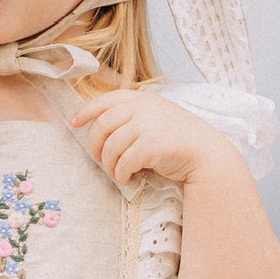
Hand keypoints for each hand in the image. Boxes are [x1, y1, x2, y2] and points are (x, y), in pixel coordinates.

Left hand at [71, 89, 234, 187]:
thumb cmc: (177, 139)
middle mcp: (143, 108)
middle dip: (95, 145)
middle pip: (103, 125)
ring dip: (110, 165)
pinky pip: (124, 162)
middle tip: (100, 159)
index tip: (74, 123)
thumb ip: (132, 117)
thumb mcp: (155, 118)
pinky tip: (129, 179)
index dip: (86, 111)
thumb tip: (101, 128)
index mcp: (142, 99)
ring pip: (111, 147)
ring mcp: (147, 125)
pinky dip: (122, 174)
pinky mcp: (152, 145)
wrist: (205, 153)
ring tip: (117, 173)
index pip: (106, 101)